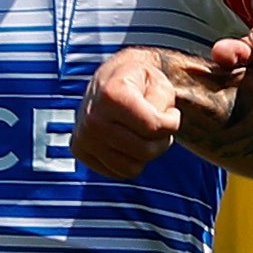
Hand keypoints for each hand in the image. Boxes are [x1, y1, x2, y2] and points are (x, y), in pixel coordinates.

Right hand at [76, 48, 196, 180]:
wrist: (107, 79)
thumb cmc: (138, 81)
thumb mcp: (159, 81)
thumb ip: (164, 104)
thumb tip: (159, 129)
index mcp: (111, 95)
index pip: (154, 127)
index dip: (172, 122)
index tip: (171, 113)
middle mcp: (93, 119)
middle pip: (145, 151)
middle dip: (162, 141)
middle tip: (160, 127)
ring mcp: (83, 137)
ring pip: (132, 169)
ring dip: (145, 154)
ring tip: (145, 135)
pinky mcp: (80, 152)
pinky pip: (117, 172)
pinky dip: (129, 161)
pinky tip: (128, 141)